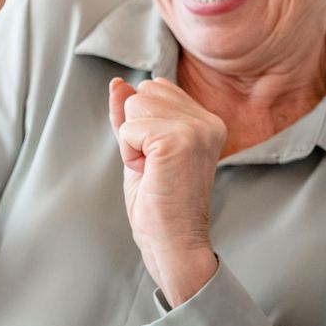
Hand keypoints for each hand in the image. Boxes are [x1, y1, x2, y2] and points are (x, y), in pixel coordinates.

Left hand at [107, 77, 226, 305]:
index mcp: (207, 120)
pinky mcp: (178, 140)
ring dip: (132, 142)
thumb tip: (118, 83)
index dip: (142, 124)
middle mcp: (208, 120)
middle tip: (155, 167)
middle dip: (135, 130)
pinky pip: (129, 128)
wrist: (172, 243)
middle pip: (143, 93)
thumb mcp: (140, 149)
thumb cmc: (158, 204)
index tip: (159, 158)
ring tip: (154, 170)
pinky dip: (129, 153)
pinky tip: (151, 174)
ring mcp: (196, 128)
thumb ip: (131, 115)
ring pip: (134, 106)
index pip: (155, 88)